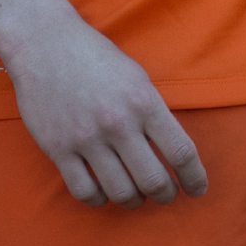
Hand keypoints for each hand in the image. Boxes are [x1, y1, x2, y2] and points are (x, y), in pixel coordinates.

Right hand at [5, 13, 207, 208]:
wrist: (46, 45)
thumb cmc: (96, 58)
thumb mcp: (137, 77)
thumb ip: (152, 112)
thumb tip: (170, 150)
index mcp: (143, 101)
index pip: (180, 150)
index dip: (194, 177)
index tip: (199, 190)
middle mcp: (118, 123)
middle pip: (153, 180)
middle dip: (165, 194)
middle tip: (167, 195)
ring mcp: (87, 138)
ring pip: (120, 191)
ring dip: (134, 201)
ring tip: (137, 196)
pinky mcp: (58, 149)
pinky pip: (84, 191)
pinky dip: (99, 200)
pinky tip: (104, 193)